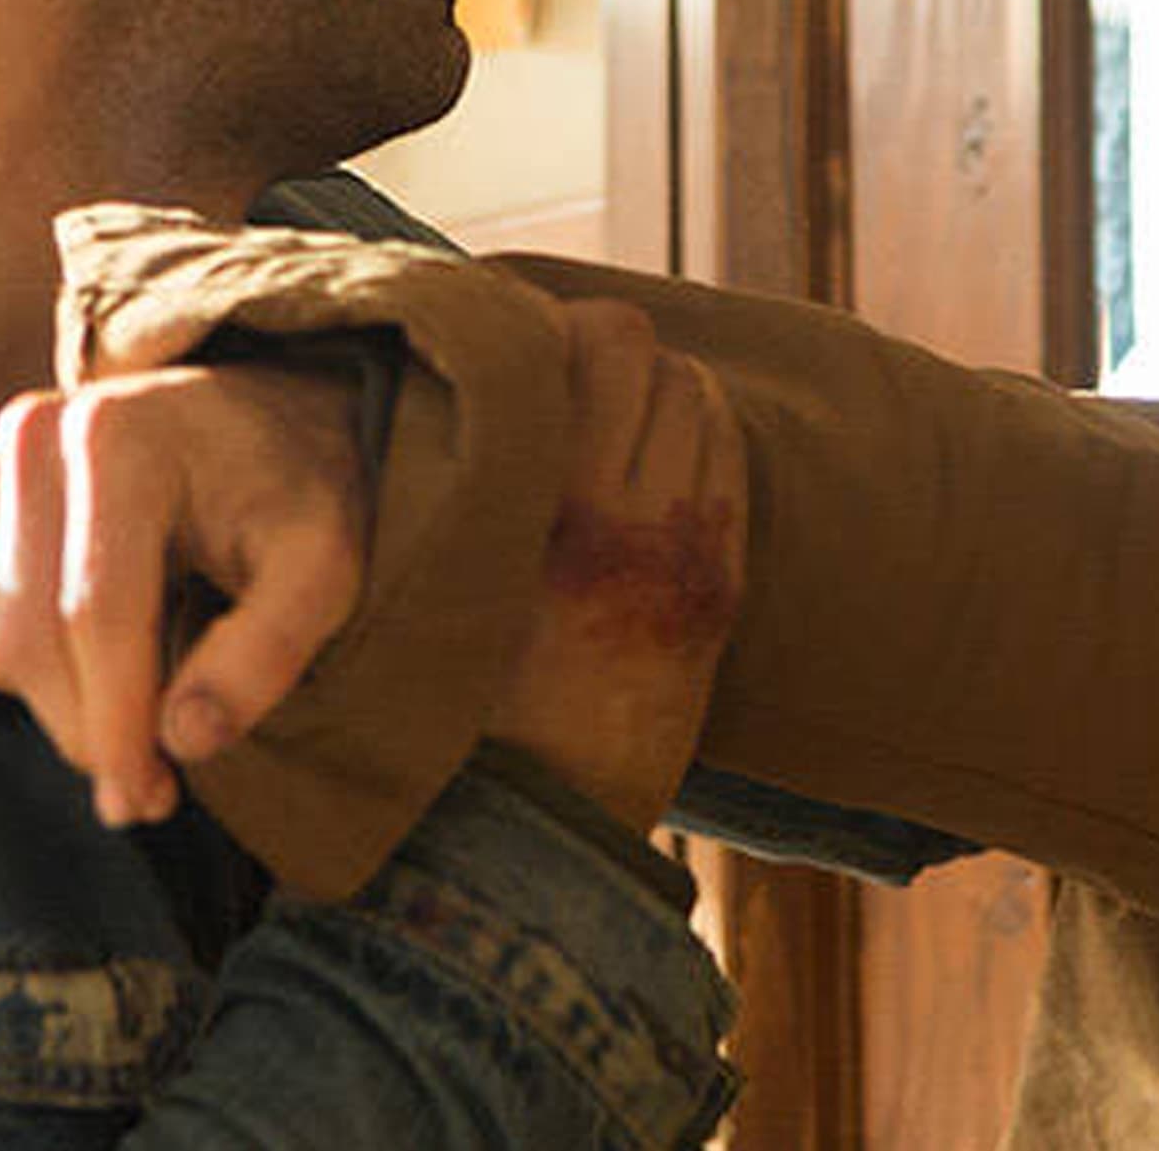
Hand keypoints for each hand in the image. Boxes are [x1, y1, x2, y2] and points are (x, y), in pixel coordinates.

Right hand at [0, 362, 370, 828]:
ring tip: (143, 729)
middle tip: (153, 789)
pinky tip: (111, 668)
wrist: (267, 411)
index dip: (116, 724)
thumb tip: (185, 741)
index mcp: (121, 441)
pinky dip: (40, 671)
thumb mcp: (324, 565)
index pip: (96, 615)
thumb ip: (266, 651)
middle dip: (89, 731)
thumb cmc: (300, 490)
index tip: (145, 803)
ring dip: (63, 709)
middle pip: (31, 638)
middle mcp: (37, 439)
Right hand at [493, 299, 749, 830]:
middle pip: (646, 351)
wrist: (528, 835)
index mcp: (539, 507)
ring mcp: (683, 550)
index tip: (520, 338)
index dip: (555, 323)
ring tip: (613, 419)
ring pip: (698, 398)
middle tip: (570, 370)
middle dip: (611, 348)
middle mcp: (622, 515)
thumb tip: (455, 398)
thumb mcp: (428, 586)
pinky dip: (700, 441)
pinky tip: (656, 465)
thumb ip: (453, 489)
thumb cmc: (442, 710)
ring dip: (660, 391)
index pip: (587, 342)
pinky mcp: (719, 590)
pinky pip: (729, 464)